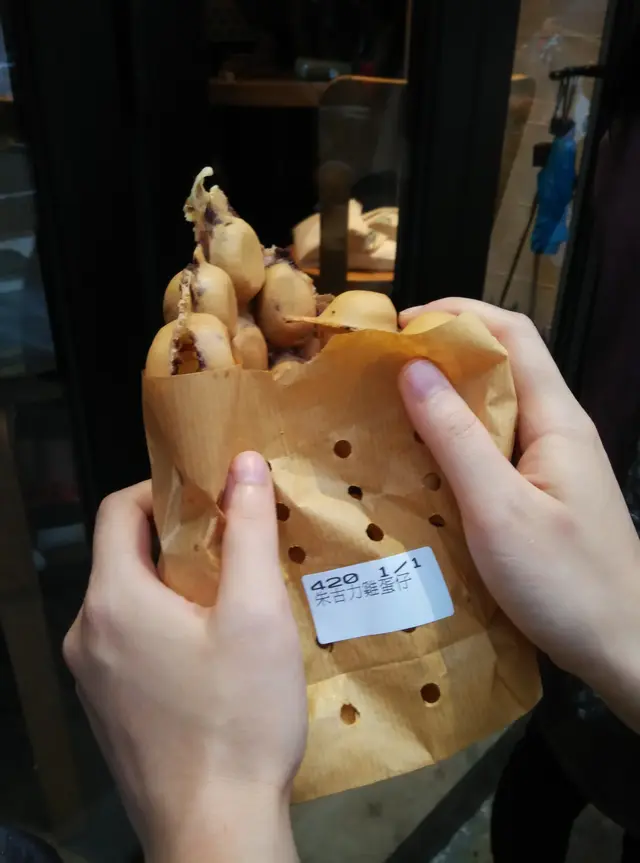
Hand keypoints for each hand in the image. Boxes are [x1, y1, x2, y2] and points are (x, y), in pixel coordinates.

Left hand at [64, 453, 305, 862]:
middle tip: (237, 552)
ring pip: (128, 603)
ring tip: (233, 605)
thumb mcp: (257, 613)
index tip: (212, 498)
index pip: (117, 509)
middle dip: (179, 542)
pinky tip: (212, 657)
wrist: (214, 833)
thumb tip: (243, 464)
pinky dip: (164, 629)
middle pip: (124, 556)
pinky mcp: (106, 711)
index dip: (163, 490)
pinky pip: (128, 644)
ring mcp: (90, 678)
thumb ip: (248, 531)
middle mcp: (85, 634)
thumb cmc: (239, 718)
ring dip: (174, 588)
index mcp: (113, 600)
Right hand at [399, 299, 639, 730]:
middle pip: (504, 366)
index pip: (512, 334)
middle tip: (383, 371)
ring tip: (390, 411)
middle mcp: (558, 430)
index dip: (459, 314)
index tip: (400, 325)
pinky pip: (496, 448)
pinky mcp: (544, 494)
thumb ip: (455, 437)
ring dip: (447, 400)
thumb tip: (414, 369)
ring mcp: (553, 463)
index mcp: (555, 419)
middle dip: (445, 354)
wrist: (626, 650)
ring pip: (497, 409)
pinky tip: (423, 463)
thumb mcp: (498, 510)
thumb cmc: (565, 582)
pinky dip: (457, 441)